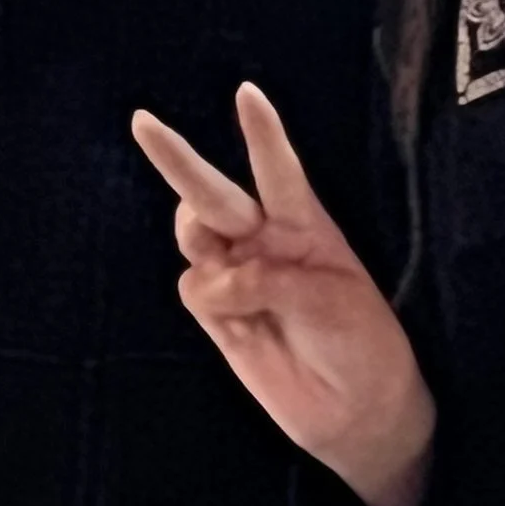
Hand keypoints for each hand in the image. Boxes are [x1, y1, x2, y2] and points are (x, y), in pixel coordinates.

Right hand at [132, 83, 436, 505]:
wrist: (357, 413)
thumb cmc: (362, 343)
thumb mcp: (332, 301)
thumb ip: (270, 279)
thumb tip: (213, 278)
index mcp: (306, 225)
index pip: (279, 170)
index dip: (262, 133)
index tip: (247, 92)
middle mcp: (266, 242)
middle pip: (213, 191)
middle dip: (177, 158)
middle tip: (142, 121)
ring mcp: (238, 277)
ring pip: (193, 236)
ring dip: (199, 241)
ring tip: (230, 272)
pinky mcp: (219, 316)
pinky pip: (193, 287)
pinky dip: (208, 296)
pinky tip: (236, 318)